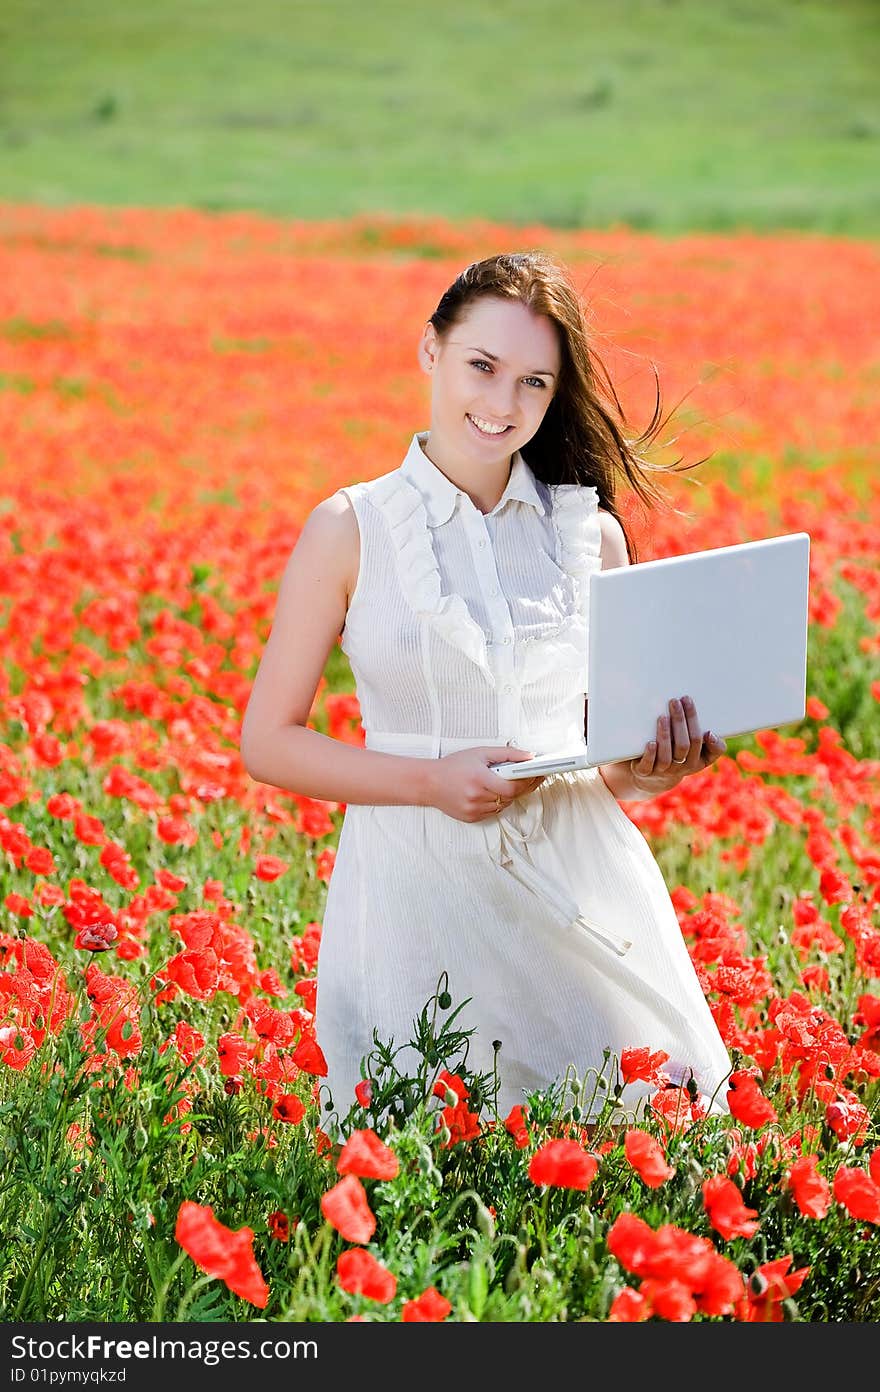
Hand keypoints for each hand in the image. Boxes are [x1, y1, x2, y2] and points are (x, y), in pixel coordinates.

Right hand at [425, 746, 547, 822]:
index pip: (513, 787)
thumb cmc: (452, 766)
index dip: (528, 782)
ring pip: (503, 806)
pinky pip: (492, 812)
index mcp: (480, 779)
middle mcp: (477, 797)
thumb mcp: (480, 753)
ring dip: (506, 796)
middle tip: (525, 778)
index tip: (538, 776)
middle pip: (510, 797)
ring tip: (499, 783)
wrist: (428, 783)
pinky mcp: (471, 818)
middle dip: (520, 787)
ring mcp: (474, 810)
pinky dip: (495, 803)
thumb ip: (507, 754)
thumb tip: (528, 757)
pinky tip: (488, 793)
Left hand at [629, 695, 725, 795]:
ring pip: (666, 756)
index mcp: (697, 761)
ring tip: (663, 716)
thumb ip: (710, 742)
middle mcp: (681, 767)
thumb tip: (710, 733)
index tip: (700, 719)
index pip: (701, 744)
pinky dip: (650, 754)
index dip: (702, 732)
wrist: (654, 777)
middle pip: (684, 745)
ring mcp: (662, 771)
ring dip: (665, 735)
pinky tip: (650, 742)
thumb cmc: (679, 755)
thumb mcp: (698, 752)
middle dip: (680, 721)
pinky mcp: (644, 772)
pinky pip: (647, 766)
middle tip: (676, 701)